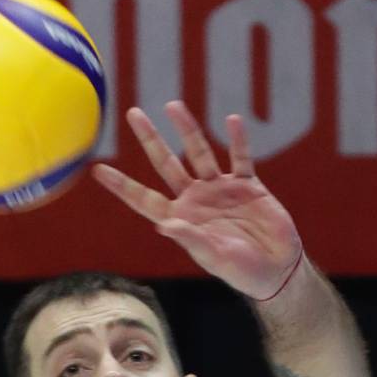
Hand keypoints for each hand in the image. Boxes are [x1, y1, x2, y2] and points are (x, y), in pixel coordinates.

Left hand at [93, 103, 301, 301]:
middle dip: (150, 139)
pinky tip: (233, 121)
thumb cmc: (243, 272)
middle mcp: (196, 199)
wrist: (277, 269)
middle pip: (167, 163)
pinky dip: (238, 139)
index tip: (99, 170)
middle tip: (133, 113)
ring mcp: (221, 190)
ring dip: (187, 129)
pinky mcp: (248, 186)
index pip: (144, 199)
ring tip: (173, 105)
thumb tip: (164, 225)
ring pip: (200, 152)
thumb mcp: (216, 258)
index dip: (122, 185)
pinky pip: (241, 157)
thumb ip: (191, 239)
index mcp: (182, 219)